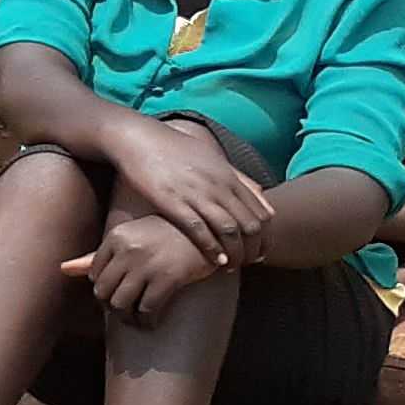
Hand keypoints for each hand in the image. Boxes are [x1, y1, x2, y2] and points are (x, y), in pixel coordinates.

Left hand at [66, 212, 224, 323]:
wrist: (208, 234)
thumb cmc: (166, 236)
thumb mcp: (131, 237)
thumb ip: (97, 255)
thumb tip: (63, 268)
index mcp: (116, 237)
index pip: (94, 276)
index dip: (104, 291)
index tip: (118, 296)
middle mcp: (128, 249)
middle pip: (103, 293)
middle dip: (112, 309)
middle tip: (126, 314)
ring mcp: (147, 264)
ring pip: (121, 304)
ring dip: (128, 320)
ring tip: (138, 321)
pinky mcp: (168, 278)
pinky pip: (147, 310)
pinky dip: (147, 322)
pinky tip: (153, 323)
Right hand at [102, 116, 274, 272]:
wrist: (138, 138)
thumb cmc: (174, 148)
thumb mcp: (212, 158)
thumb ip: (237, 177)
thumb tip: (261, 194)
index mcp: (229, 176)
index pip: (261, 212)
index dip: (266, 236)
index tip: (260, 249)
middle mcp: (218, 186)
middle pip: (251, 225)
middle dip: (255, 249)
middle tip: (250, 262)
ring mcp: (197, 194)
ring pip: (229, 230)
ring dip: (236, 253)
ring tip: (232, 266)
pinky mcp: (173, 201)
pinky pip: (200, 229)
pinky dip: (212, 248)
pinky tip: (215, 260)